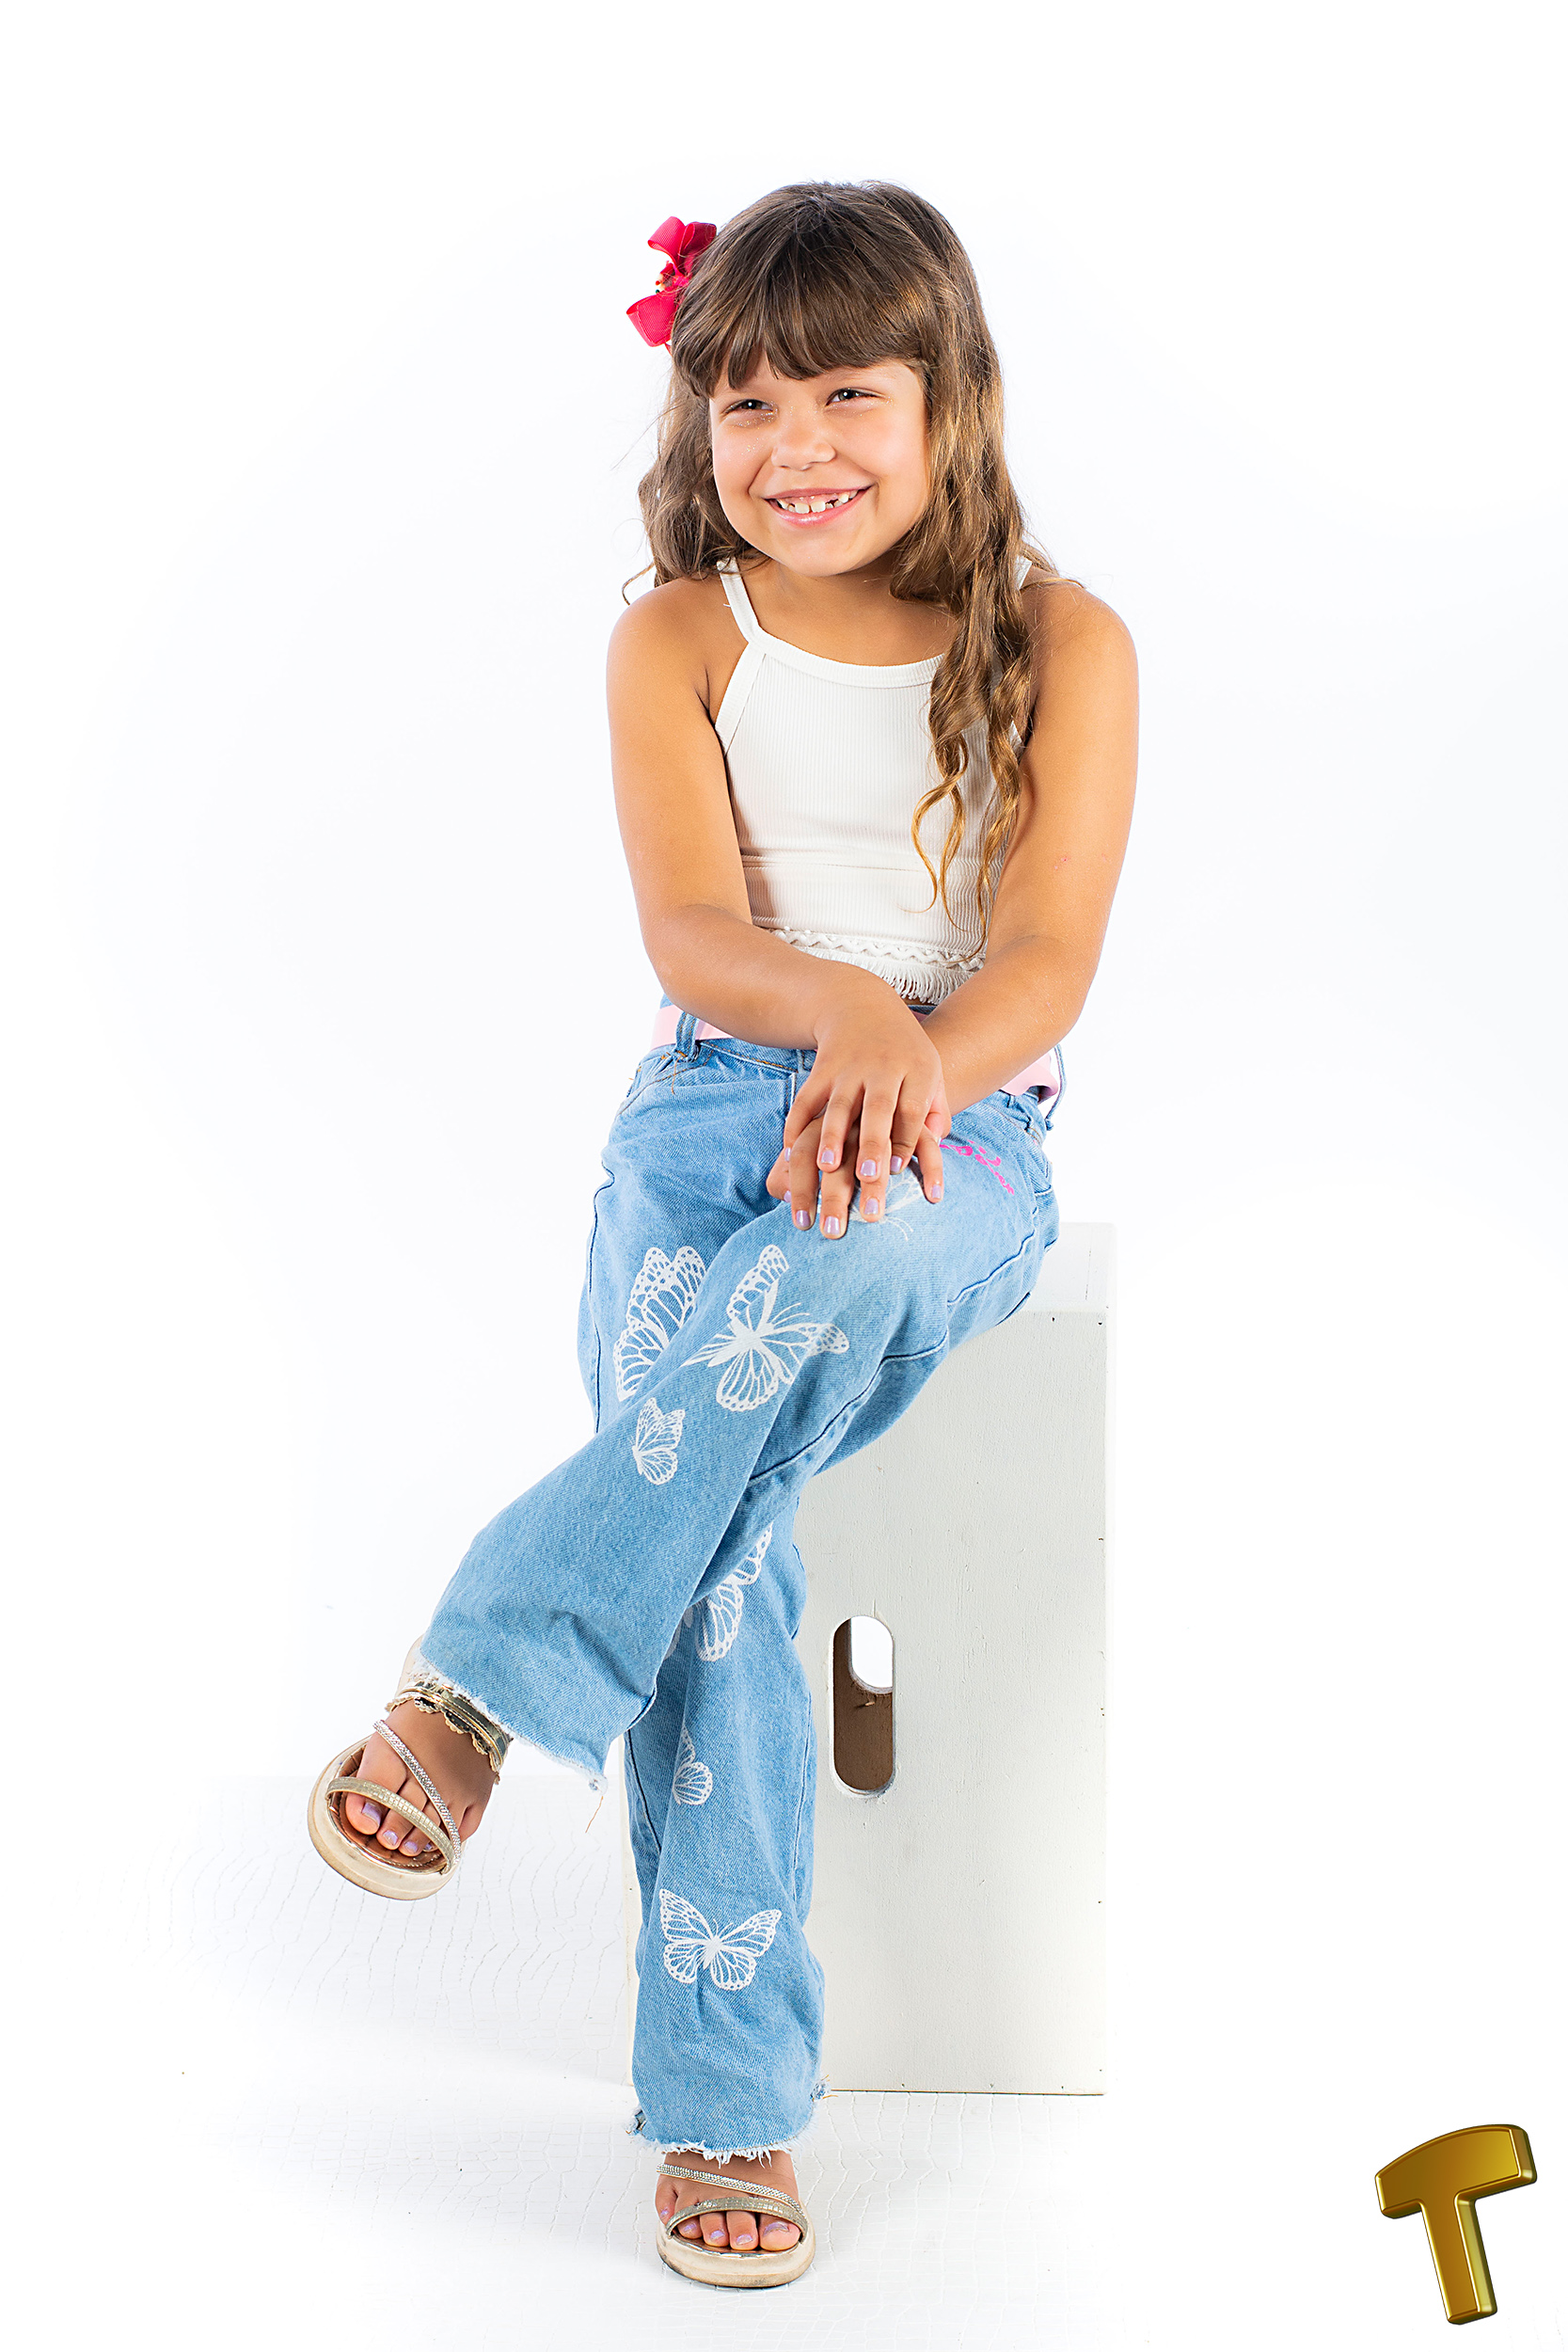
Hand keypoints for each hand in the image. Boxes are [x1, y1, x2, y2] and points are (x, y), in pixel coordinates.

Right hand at [765, 989, 950, 1235]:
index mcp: (916, 1069)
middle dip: (873, 1143)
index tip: (897, 1171)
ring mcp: (849, 1067)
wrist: (861, 1005)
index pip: (913, 1108)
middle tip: (869, 1177)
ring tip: (826, 1166)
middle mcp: (883, 1067)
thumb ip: (937, 1112)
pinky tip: (793, 1150)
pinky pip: (806, 1098)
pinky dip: (797, 1123)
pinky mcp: (821, 1068)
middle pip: (879, 1108)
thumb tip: (935, 1146)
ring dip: (832, 1137)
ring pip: (839, 1105)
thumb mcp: (930, 1071)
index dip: (906, 1140)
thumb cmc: (903, 1052)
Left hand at [766, 1109, 945, 1230]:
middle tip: (832, 1232)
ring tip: (872, 1214)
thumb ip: (791, 1161)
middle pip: (841, 1154)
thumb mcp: (813, 1126)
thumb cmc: (843, 1109)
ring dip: (876, 1179)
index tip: (801, 1224)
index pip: (804, 1151)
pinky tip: (930, 1197)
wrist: (886, 1049)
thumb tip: (779, 1192)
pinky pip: (926, 1140)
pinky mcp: (919, 1105)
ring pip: (880, 1139)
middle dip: (833, 1195)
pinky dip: (931, 1168)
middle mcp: (853, 1108)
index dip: (800, 1188)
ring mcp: (887, 1104)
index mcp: (823, 1113)